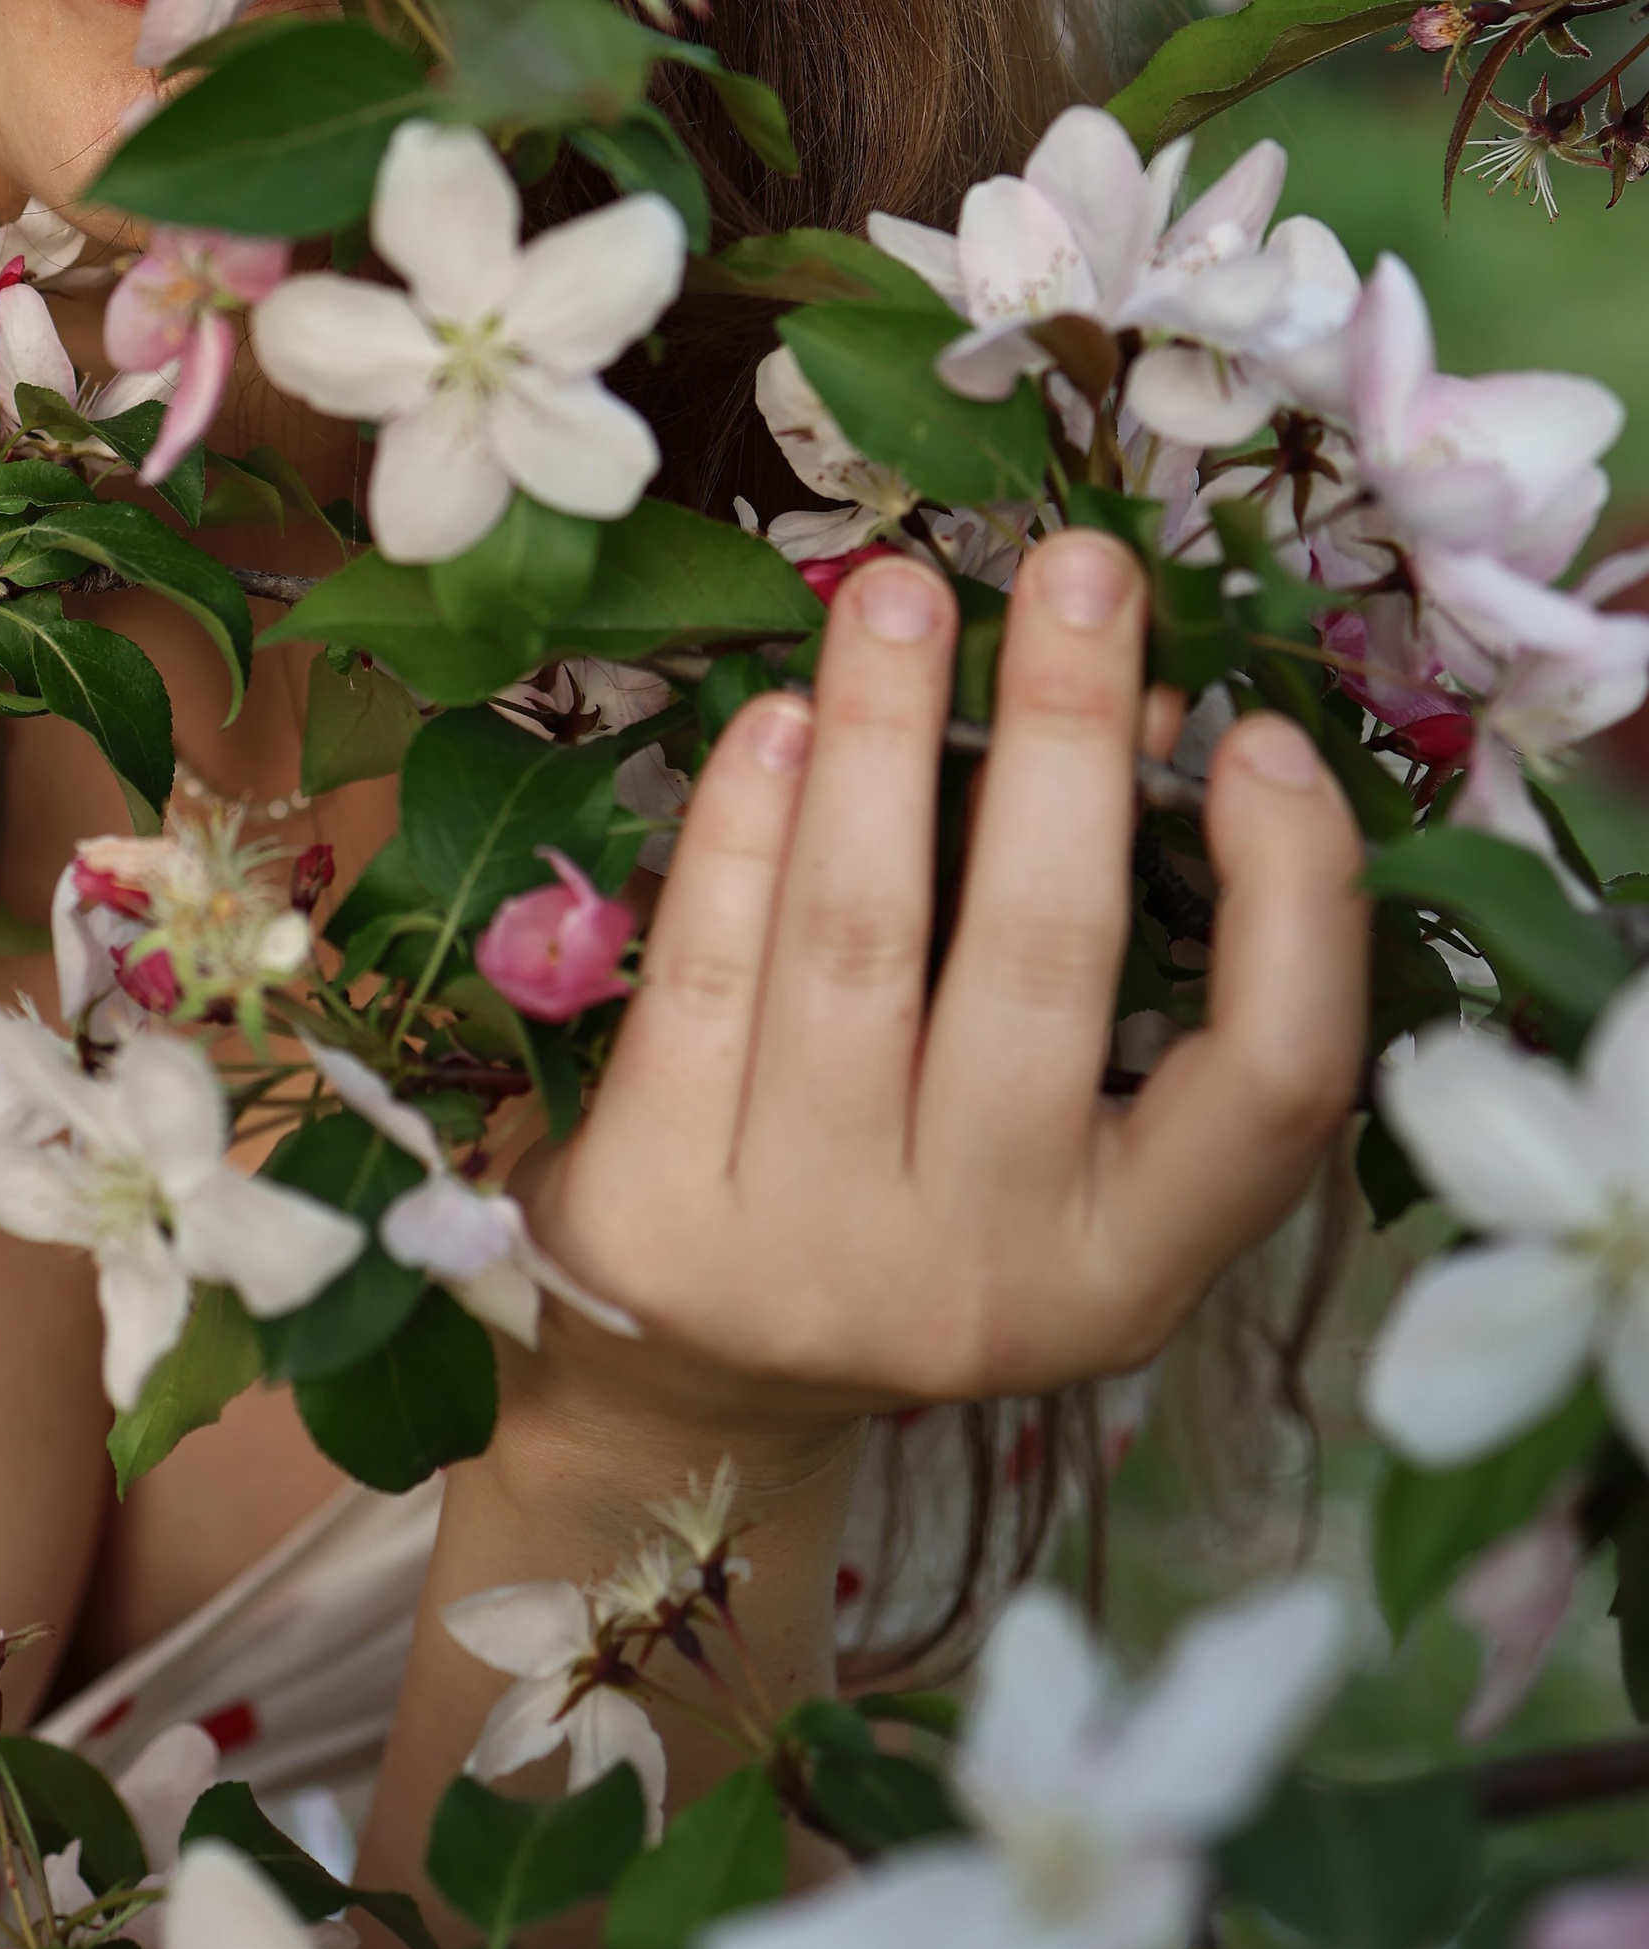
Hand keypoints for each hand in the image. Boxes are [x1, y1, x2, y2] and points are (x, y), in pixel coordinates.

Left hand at [525, 532, 1366, 1444]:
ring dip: (885, 731)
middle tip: (1079, 565)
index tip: (1265, 736)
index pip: (1274, 1088)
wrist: (684, 1382)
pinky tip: (777, 716)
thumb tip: (1123, 708)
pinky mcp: (654, 1218)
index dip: (1294, 906)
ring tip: (901, 589)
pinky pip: (709, 967)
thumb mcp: (1039, 1132)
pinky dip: (745, 821)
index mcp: (1129, 1270)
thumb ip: (1091, 950)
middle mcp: (985, 1280)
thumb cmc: (902, 1199)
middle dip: (1064, 734)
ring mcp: (811, 1254)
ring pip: (861, 938)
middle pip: (1048, 963)